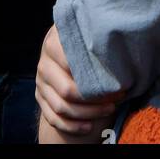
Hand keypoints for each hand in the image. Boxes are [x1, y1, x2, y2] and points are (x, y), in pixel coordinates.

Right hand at [35, 23, 121, 142]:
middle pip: (67, 90)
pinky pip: (53, 118)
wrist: (62, 44)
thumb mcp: (86, 31)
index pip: (72, 65)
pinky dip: (72, 126)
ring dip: (88, 114)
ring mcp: (40, 82)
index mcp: (54, 43)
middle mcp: (44, 64)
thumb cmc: (83, 39)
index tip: (117, 82)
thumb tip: (119, 54)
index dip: (96, 77)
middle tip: (117, 97)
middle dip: (95, 99)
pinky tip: (89, 126)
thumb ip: (95, 38)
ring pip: (61, 107)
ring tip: (109, 109)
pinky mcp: (40, 97)